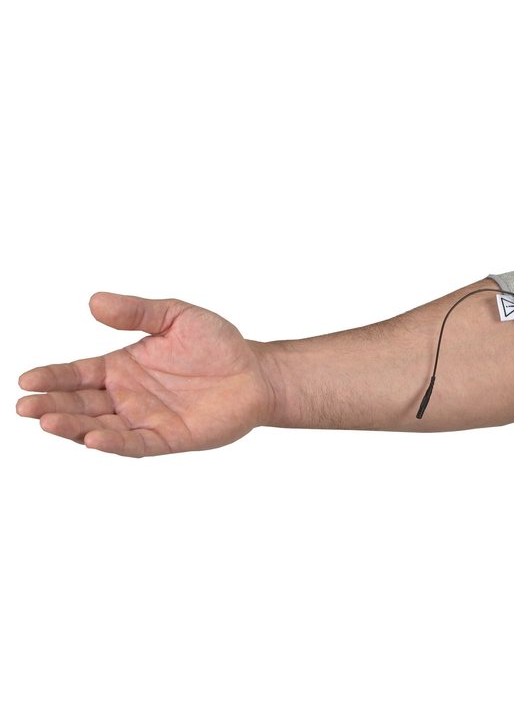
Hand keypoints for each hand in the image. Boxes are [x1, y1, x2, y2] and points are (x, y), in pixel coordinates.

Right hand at [16, 293, 274, 456]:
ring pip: (101, 427)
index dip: (52, 377)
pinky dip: (114, 443)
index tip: (26, 379)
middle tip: (25, 406)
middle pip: (81, 404)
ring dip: (73, 427)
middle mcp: (128, 396)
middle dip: (52, 405)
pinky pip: (136, 444)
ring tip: (47, 422)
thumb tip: (93, 301)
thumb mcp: (176, 316)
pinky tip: (94, 438)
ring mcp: (146, 419)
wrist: (255, 371)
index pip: (78, 374)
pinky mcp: (168, 437)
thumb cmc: (217, 343)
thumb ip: (137, 311)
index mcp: (122, 367)